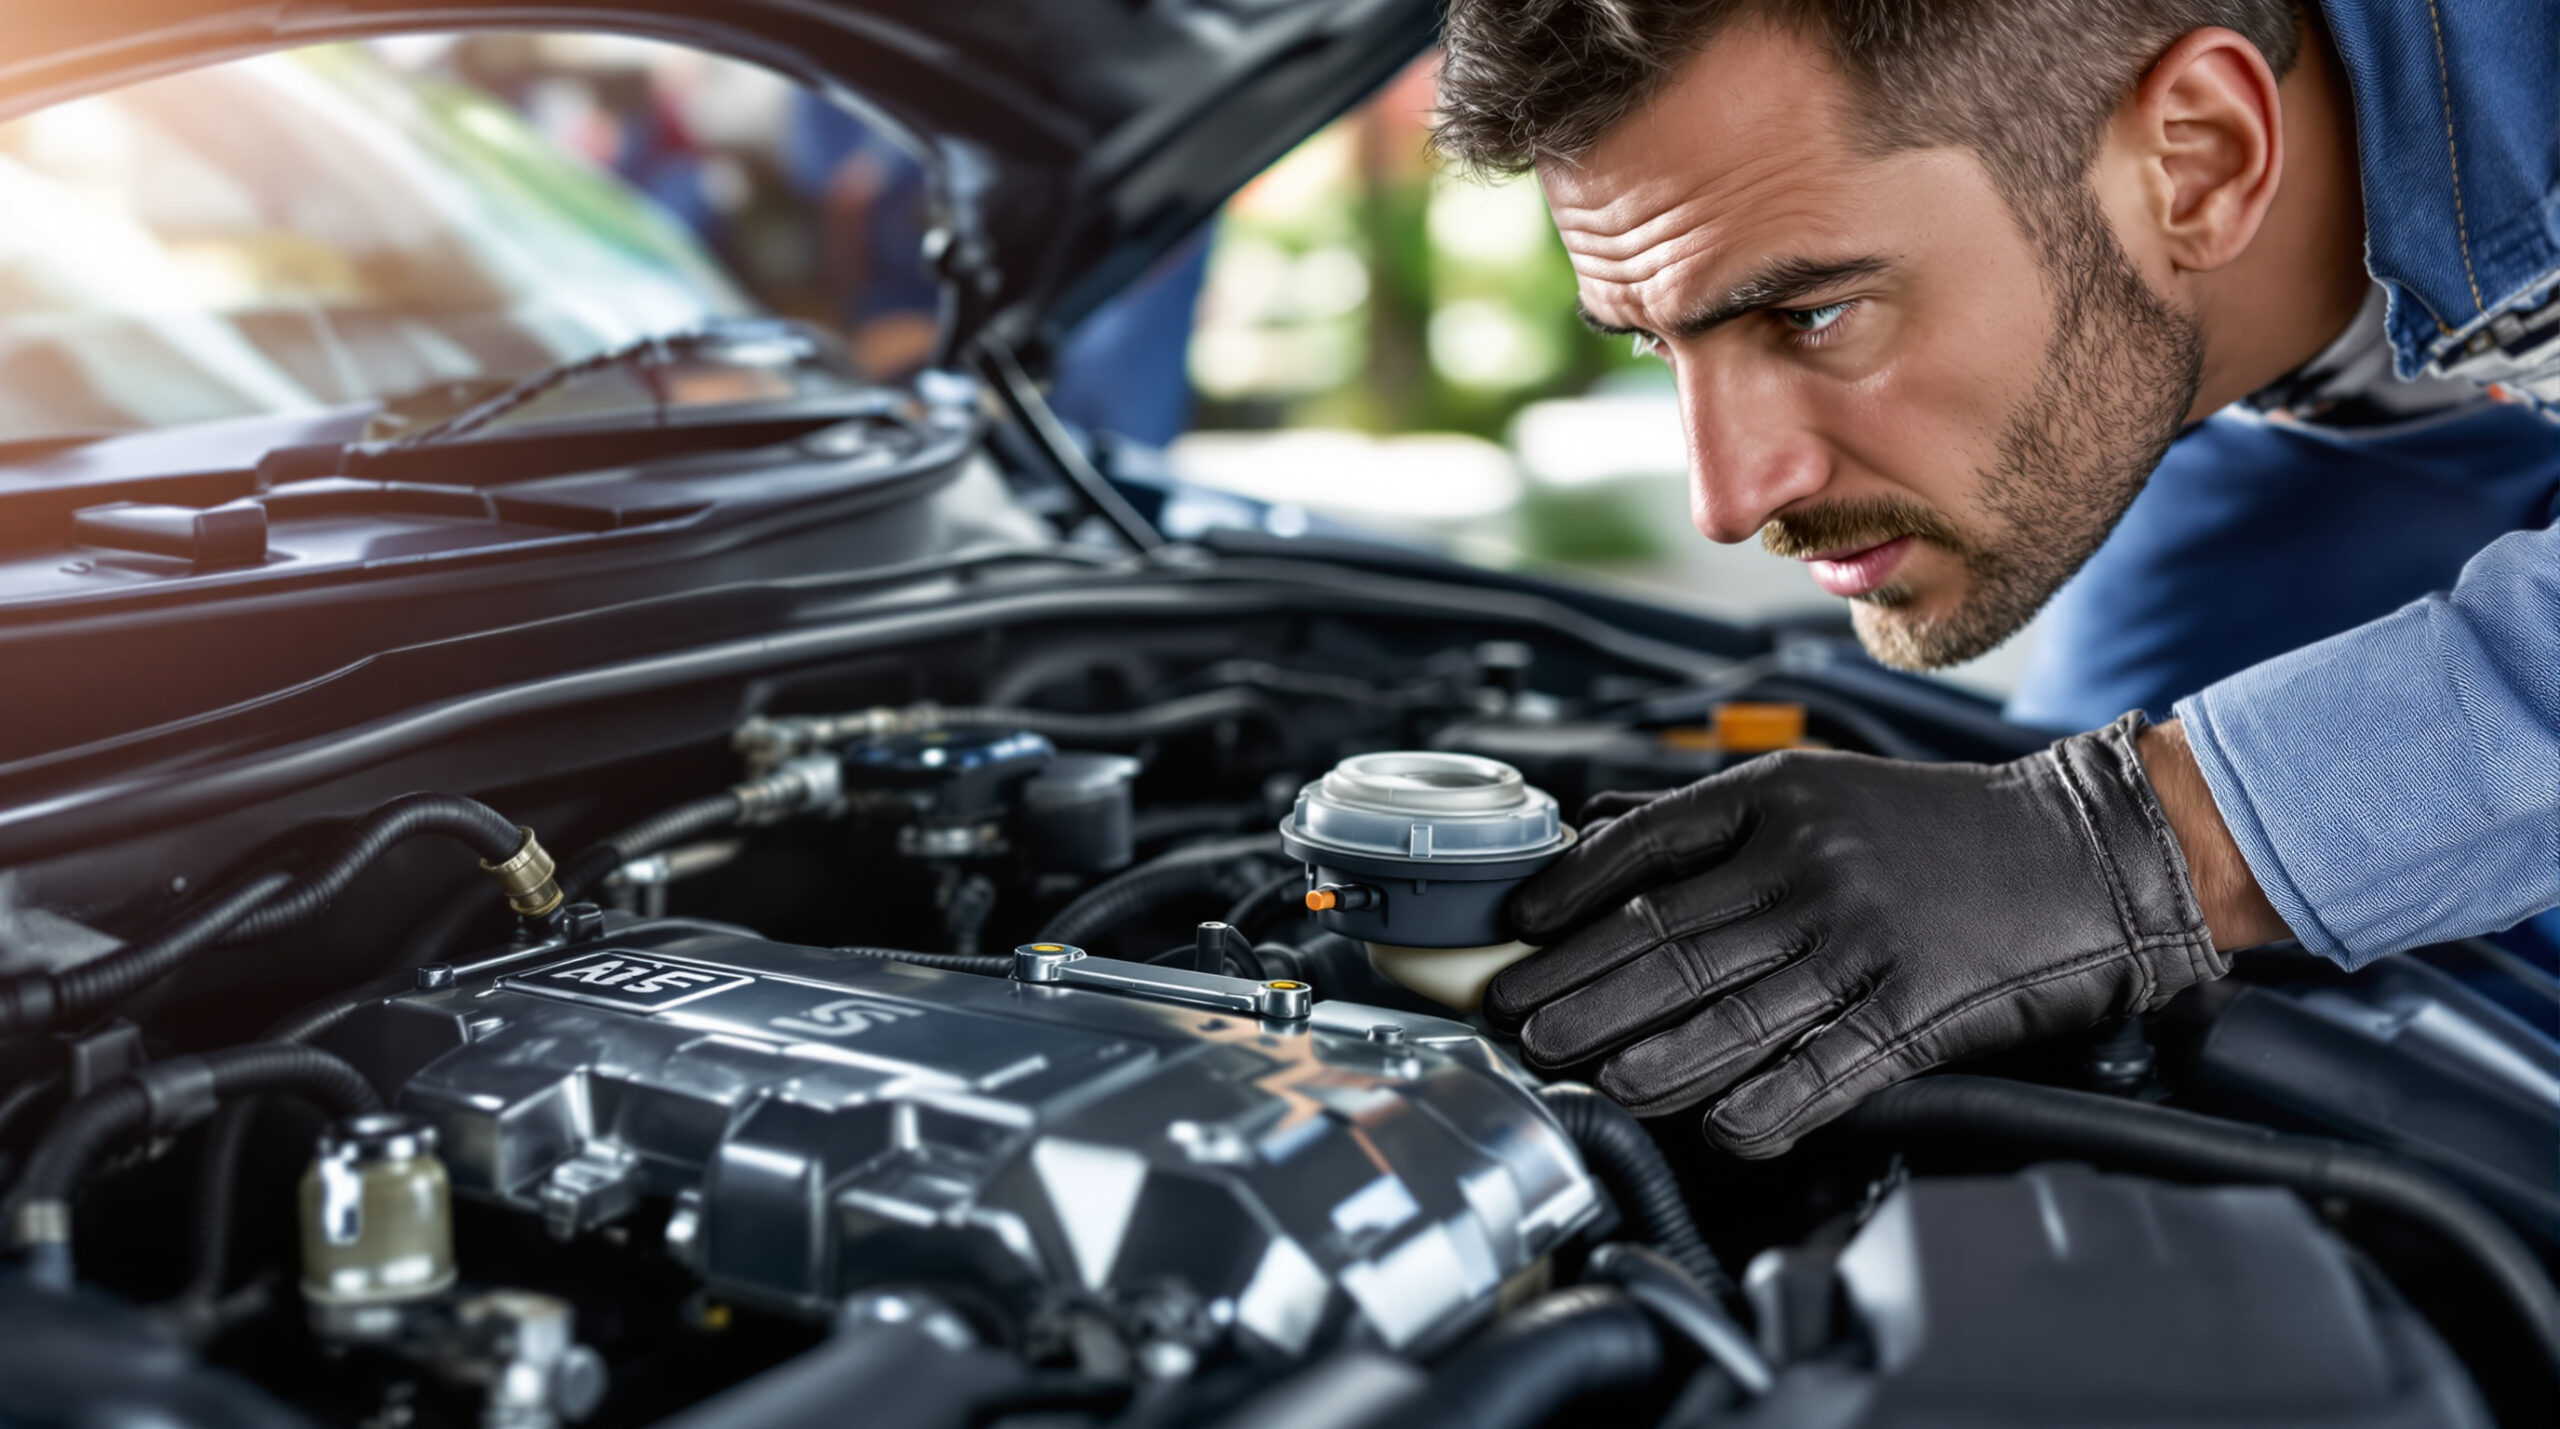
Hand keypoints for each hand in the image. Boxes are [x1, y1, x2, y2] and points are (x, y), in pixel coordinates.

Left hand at [1488, 713, 2227, 1157]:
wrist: (2090, 853)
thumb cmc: (1942, 827)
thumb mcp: (1821, 788)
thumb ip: (1708, 818)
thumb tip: (1593, 834)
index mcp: (1783, 802)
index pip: (1645, 847)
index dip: (1569, 892)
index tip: (1519, 928)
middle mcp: (1814, 867)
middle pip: (1666, 940)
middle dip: (1575, 989)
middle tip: (1515, 1022)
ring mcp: (1863, 944)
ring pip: (1726, 1013)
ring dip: (1639, 1054)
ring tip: (1580, 1074)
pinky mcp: (1914, 1013)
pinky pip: (1819, 1072)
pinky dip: (1757, 1107)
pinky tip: (1708, 1127)